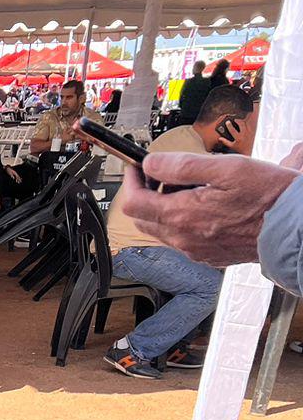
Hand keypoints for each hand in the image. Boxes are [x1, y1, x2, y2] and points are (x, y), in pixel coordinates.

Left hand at [118, 154, 300, 266]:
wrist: (292, 228)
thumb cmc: (267, 197)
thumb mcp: (225, 168)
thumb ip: (182, 165)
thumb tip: (151, 163)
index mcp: (181, 216)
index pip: (133, 203)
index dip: (131, 181)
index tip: (137, 167)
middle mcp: (182, 238)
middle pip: (143, 218)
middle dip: (146, 194)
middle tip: (162, 175)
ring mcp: (193, 250)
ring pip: (161, 229)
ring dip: (164, 207)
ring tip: (189, 187)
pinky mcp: (206, 256)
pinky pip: (181, 239)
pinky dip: (181, 221)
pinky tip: (203, 206)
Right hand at [222, 115, 255, 156]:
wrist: (247, 151)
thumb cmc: (239, 149)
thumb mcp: (231, 146)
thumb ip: (225, 142)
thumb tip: (220, 138)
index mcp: (238, 138)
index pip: (233, 130)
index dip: (229, 125)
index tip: (227, 122)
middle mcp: (244, 135)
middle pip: (241, 124)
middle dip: (238, 120)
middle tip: (234, 119)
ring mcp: (249, 133)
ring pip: (246, 124)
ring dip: (242, 121)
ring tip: (238, 120)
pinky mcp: (252, 132)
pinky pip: (249, 126)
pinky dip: (246, 124)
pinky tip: (243, 123)